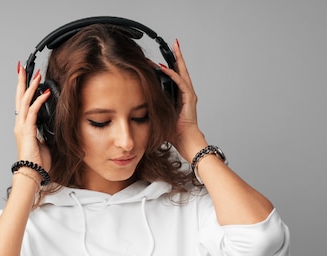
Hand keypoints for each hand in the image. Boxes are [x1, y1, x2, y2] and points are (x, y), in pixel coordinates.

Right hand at [14, 62, 51, 170]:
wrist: (32, 172)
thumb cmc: (37, 161)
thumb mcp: (43, 142)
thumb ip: (43, 131)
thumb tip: (48, 125)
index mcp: (23, 126)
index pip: (22, 102)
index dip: (24, 89)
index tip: (25, 76)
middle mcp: (20, 124)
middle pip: (19, 97)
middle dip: (22, 81)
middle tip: (23, 67)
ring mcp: (22, 126)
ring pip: (25, 101)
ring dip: (31, 87)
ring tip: (36, 75)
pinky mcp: (28, 130)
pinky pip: (33, 111)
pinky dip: (39, 101)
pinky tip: (45, 93)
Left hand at [157, 40, 206, 160]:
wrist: (184, 140)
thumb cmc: (172, 132)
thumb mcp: (158, 115)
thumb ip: (151, 106)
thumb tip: (137, 103)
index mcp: (178, 96)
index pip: (174, 76)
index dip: (169, 66)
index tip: (161, 58)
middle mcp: (185, 93)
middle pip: (181, 70)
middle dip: (177, 56)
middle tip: (174, 44)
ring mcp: (188, 95)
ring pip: (182, 72)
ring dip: (176, 60)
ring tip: (174, 48)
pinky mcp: (189, 98)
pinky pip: (180, 82)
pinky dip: (173, 74)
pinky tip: (165, 68)